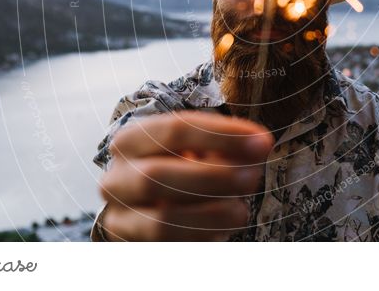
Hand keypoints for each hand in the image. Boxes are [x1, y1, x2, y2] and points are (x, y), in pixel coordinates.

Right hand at [98, 110, 274, 240]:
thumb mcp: (195, 149)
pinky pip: (167, 249)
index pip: (175, 129)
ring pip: (161, 221)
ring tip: (241, 211)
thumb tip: (258, 145)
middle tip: (252, 178)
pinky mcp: (131, 248)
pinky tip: (223, 231)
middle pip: (158, 176)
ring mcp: (120, 217)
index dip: (222, 135)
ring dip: (210, 215)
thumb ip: (222, 145)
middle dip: (213, 177)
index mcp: (131, 140)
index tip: (261, 142)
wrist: (142, 208)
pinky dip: (200, 239)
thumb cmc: (178, 169)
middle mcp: (117, 178)